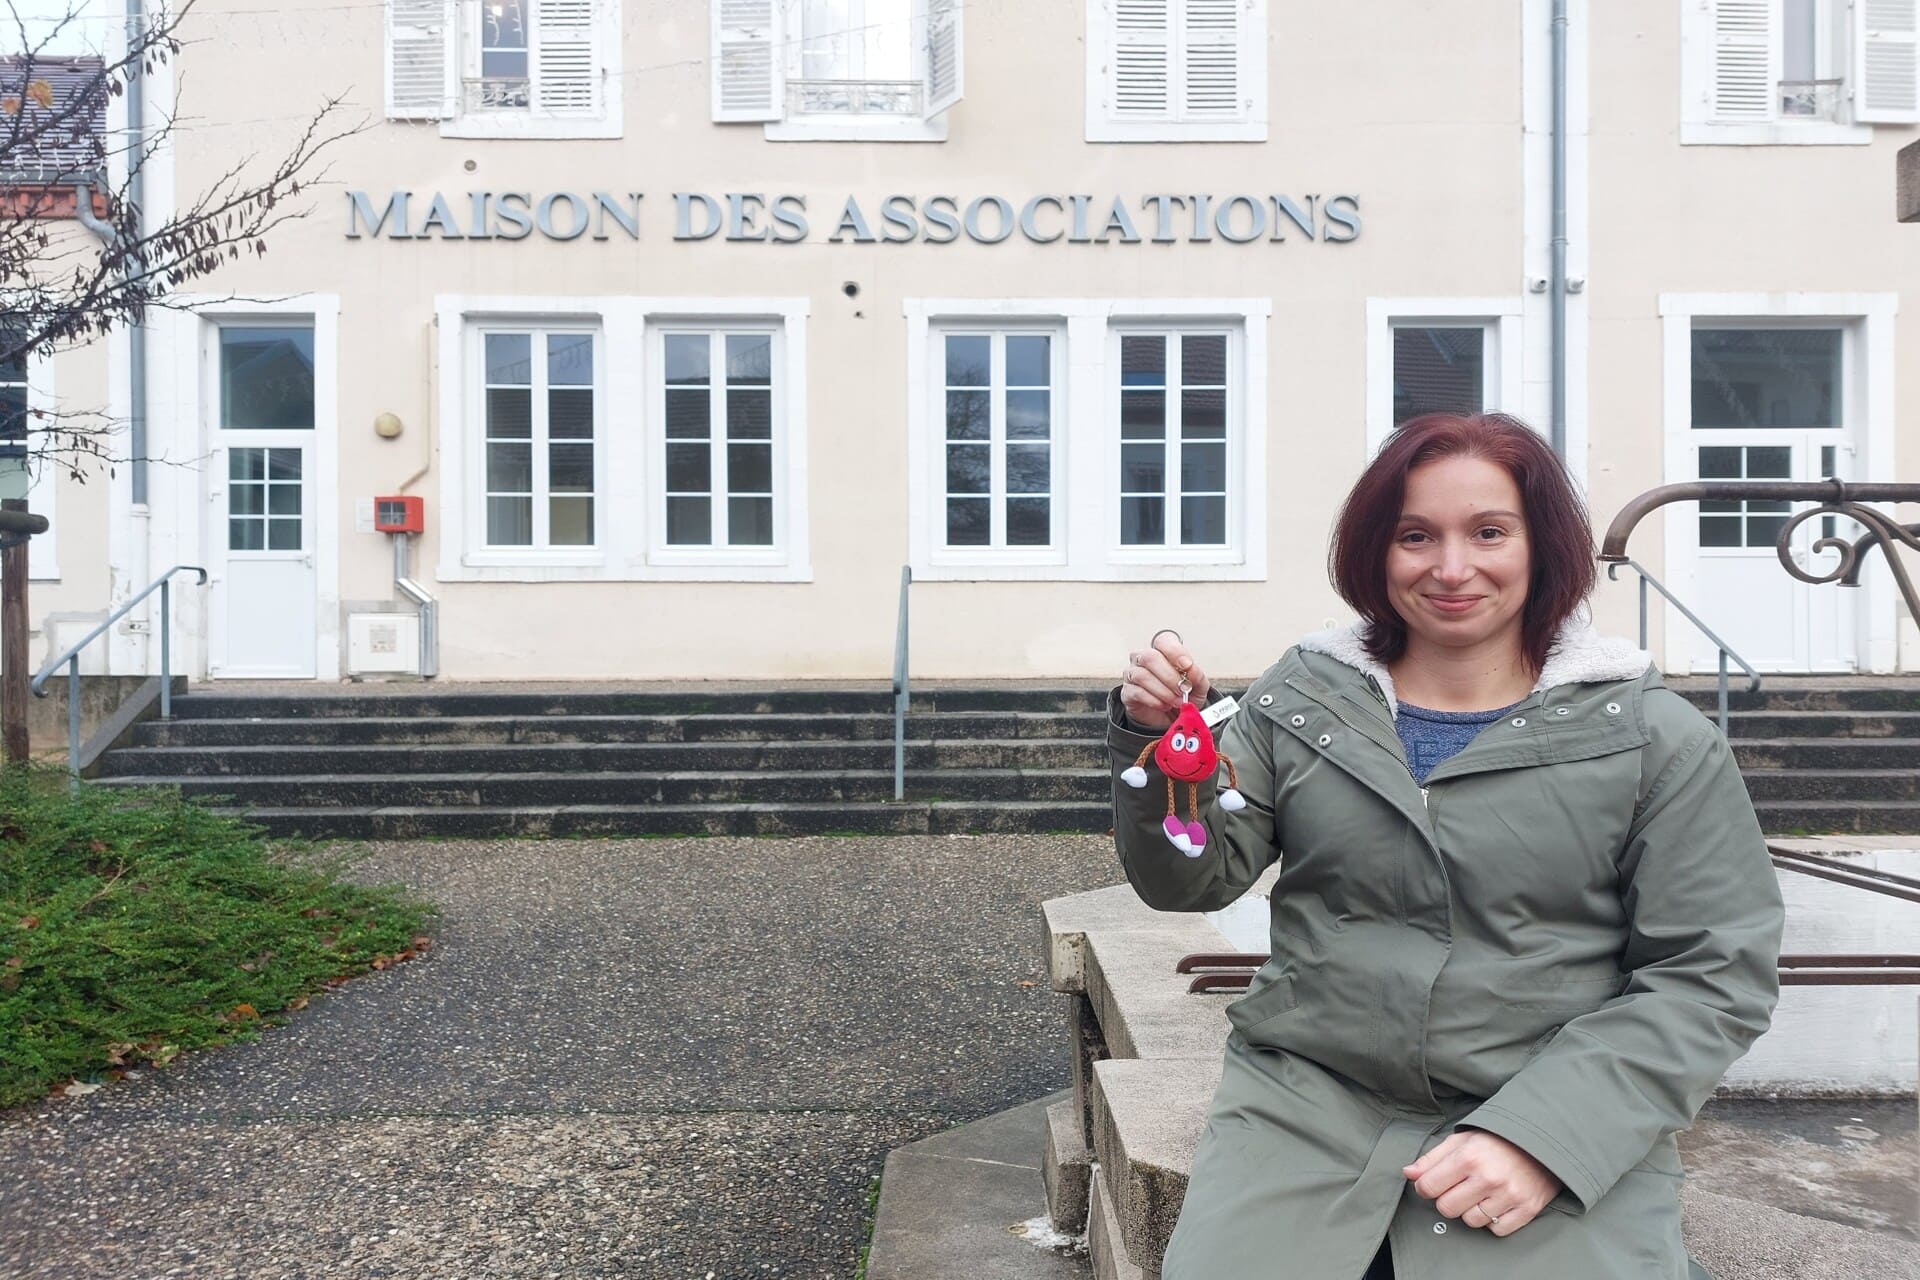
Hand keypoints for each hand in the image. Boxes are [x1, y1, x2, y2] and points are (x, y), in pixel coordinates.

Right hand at [1119, 632, 1210, 731]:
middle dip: (1170, 676)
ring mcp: (1132, 674)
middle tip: (1183, 690)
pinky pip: (1136, 692)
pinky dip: (1154, 700)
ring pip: (1142, 675)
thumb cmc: (1182, 695)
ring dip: (1163, 691)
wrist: (1171, 717)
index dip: (1175, 651)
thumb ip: (1197, 676)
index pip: (1163, 641)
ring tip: (1175, 701)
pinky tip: (1164, 705)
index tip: (1187, 665)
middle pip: (1150, 657)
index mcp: (1161, 651)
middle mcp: (1143, 658)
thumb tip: (1192, 669)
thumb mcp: (1197, 686)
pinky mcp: (1127, 692)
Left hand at [1401, 1130, 1563, 1236]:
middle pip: (1447, 1208)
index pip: (1429, 1187)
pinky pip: (1496, 1230)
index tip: (1431, 1184)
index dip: (1425, 1187)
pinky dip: (1493, 1220)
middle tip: (1459, 1188)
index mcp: (1468, 1157)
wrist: (1543, 1140)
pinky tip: (1496, 1203)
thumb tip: (1408, 1173)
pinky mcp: (1527, 1210)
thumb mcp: (1462, 1140)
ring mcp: (1509, 1196)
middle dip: (1447, 1200)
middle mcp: (1488, 1178)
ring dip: (1470, 1210)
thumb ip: (1432, 1158)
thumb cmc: (1497, 1139)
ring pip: (1470, 1221)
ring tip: (1480, 1193)